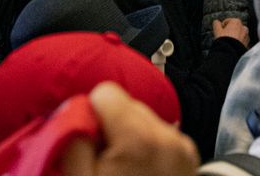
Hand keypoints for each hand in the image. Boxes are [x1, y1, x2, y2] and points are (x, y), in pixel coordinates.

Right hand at [60, 81, 197, 175]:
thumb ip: (72, 139)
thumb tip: (70, 110)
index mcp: (138, 139)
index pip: (106, 91)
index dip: (91, 115)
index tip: (89, 141)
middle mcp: (167, 137)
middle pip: (126, 103)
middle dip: (110, 126)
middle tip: (104, 162)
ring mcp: (181, 147)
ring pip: (143, 119)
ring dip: (129, 137)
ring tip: (124, 170)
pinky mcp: (188, 156)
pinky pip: (160, 135)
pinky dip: (147, 148)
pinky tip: (139, 172)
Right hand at [210, 17, 249, 46]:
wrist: (231, 52)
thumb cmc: (225, 40)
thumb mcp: (217, 30)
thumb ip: (216, 23)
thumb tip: (216, 22)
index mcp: (236, 21)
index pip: (227, 21)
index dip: (222, 26)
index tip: (220, 30)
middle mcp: (243, 27)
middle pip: (234, 27)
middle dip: (230, 31)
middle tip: (224, 36)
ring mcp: (246, 35)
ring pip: (239, 34)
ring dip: (234, 36)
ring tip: (228, 41)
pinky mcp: (247, 43)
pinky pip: (241, 41)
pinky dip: (238, 42)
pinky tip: (232, 45)